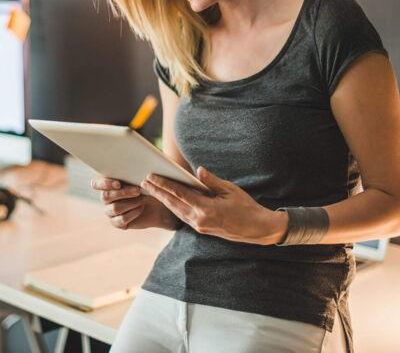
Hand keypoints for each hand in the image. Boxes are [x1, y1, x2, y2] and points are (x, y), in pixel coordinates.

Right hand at [90, 175, 180, 230]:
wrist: (157, 201)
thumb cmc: (147, 183)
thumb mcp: (141, 173)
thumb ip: (133, 167)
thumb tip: (134, 156)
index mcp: (106, 183)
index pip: (96, 183)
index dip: (104, 184)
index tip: (118, 183)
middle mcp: (105, 197)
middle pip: (105, 196)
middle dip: (122, 193)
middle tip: (138, 190)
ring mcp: (110, 211)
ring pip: (114, 208)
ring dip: (130, 203)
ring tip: (142, 199)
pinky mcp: (118, 222)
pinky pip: (121, 220)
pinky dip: (132, 213)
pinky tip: (141, 208)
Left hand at [141, 166, 287, 244]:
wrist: (257, 229)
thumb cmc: (246, 206)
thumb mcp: (230, 190)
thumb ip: (211, 181)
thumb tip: (198, 171)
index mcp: (206, 209)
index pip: (179, 194)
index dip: (164, 185)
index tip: (151, 177)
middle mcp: (199, 220)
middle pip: (173, 204)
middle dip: (157, 192)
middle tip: (143, 182)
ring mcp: (199, 226)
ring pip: (176, 211)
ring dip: (163, 200)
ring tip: (150, 189)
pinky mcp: (201, 228)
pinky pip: (182, 216)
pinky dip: (173, 206)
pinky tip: (167, 200)